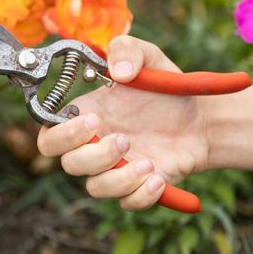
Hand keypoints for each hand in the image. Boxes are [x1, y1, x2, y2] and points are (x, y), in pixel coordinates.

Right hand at [37, 36, 210, 210]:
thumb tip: (118, 71)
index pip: (50, 136)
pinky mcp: (137, 187)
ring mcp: (114, 169)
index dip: (61, 135)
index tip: (92, 121)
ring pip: (95, 188)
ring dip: (118, 178)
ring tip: (147, 162)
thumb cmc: (165, 88)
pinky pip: (126, 203)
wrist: (202, 118)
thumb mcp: (149, 57)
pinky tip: (158, 177)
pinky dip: (139, 195)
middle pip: (68, 164)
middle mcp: (93, 146)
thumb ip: (128, 50)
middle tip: (123, 140)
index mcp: (85, 116)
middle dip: (92, 156)